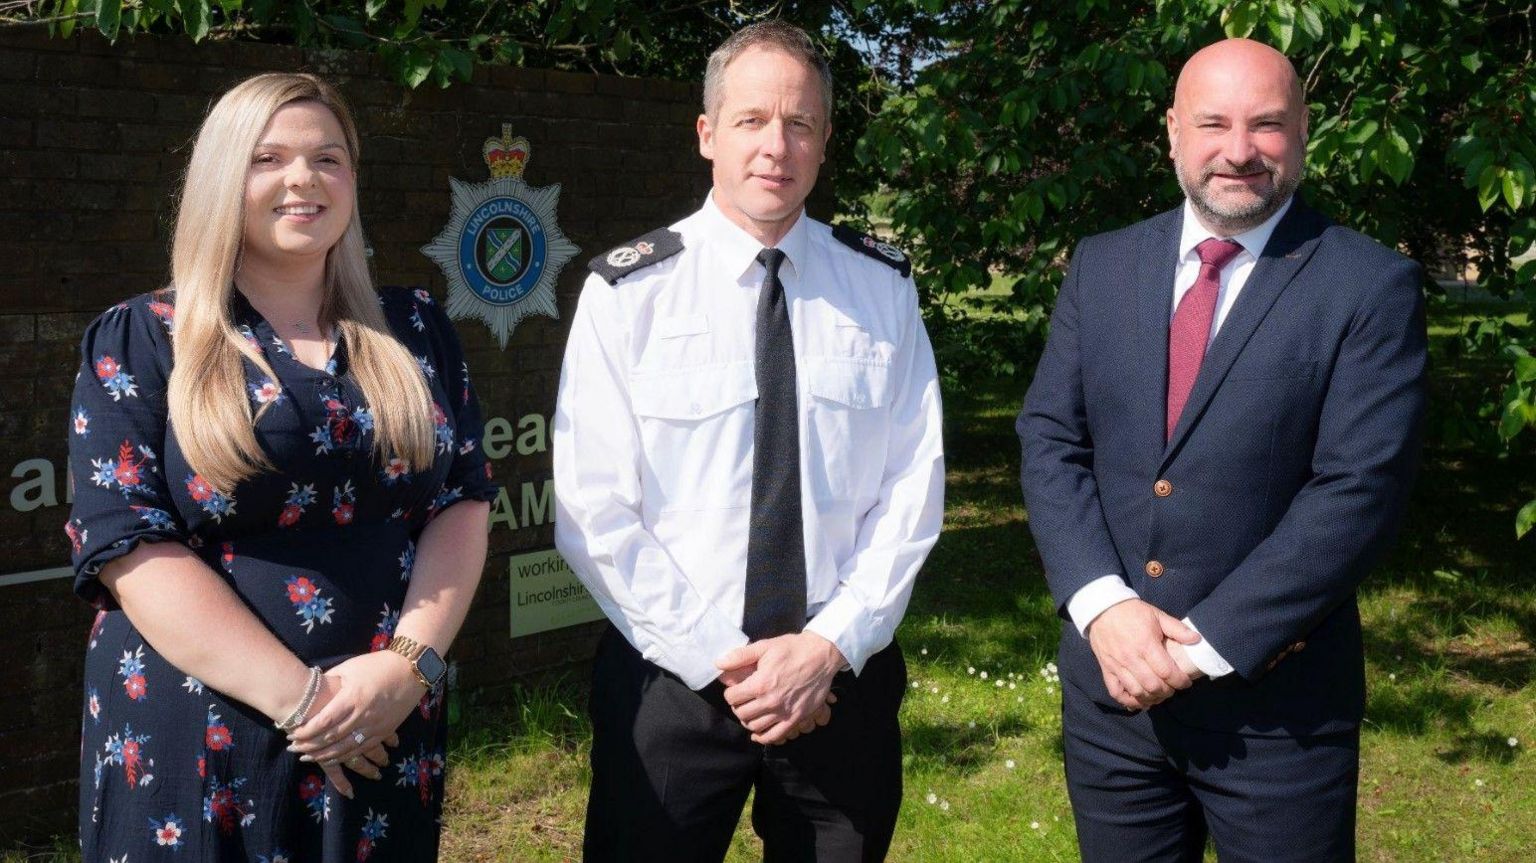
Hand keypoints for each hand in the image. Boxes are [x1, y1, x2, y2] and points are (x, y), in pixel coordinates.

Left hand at [286, 651, 424, 788]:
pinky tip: (331, 759)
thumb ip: (331, 681)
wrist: (412, 670)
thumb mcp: (350, 667)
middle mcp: (363, 715)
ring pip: (346, 748)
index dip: (306, 732)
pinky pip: (362, 750)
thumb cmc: (378, 664)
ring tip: (307, 757)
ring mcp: (375, 726)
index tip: (291, 735)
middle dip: (310, 746)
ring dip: (324, 755)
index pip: (324, 721)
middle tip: (293, 749)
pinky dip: (345, 757)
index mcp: (352, 697)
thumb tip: (312, 691)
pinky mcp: (384, 731)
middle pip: (331, 738)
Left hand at [715, 657, 835, 741]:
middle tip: (742, 700)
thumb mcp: (764, 647)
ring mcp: (784, 712)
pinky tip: (758, 733)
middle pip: (742, 713)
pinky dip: (763, 737)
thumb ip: (739, 656)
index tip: (735, 690)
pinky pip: (774, 736)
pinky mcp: (796, 719)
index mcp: (760, 684)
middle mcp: (770, 701)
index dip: (730, 693)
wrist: (821, 655)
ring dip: (748, 720)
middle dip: (738, 707)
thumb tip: (718, 664)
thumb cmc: (792, 649)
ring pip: (755, 726)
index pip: (732, 698)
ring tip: (750, 712)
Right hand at [1085, 599, 1200, 709]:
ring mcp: (1117, 665)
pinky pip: (1116, 692)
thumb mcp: (1157, 615)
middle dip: (1167, 692)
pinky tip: (1138, 701)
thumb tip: (1197, 639)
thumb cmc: (1132, 612)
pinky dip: (1128, 701)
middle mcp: (1131, 658)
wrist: (1102, 608)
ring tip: (1159, 695)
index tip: (1186, 682)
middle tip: (1172, 688)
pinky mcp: (1106, 669)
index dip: (1180, 681)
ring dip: (1151, 698)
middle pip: (1153, 686)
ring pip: (1136, 692)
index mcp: (1146, 645)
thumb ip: (1178, 629)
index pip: (1167, 672)